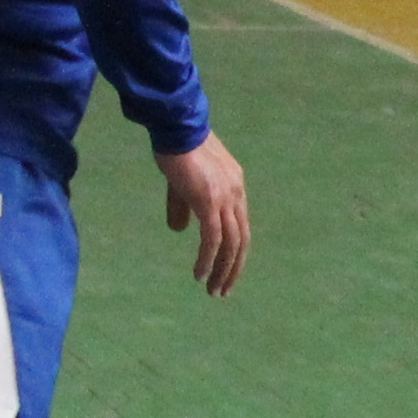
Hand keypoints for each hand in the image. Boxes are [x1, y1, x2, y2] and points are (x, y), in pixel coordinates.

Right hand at [155, 131, 249, 297]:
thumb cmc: (176, 149)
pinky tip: (199, 275)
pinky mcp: (209, 201)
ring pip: (230, 244)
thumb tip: (180, 230)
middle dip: (233, 268)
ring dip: (221, 270)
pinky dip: (208, 259)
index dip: (235, 252)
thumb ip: (183, 207)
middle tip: (223, 290)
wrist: (175, 126)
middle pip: (242, 241)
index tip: (225, 271)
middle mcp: (236, 195)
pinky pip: (212, 239)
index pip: (241, 227)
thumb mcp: (182, 183)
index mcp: (235, 188)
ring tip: (213, 290)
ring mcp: (225, 198)